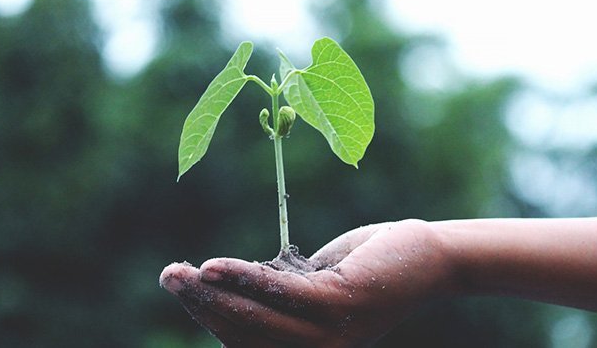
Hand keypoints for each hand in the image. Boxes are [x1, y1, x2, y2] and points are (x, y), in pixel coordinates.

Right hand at [160, 219, 455, 346]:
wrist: (428, 257)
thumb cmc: (370, 267)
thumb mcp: (317, 284)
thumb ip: (280, 294)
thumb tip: (232, 288)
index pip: (247, 341)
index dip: (210, 317)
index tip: (184, 288)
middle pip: (244, 333)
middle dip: (201, 305)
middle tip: (168, 276)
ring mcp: (330, 334)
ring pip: (256, 318)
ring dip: (212, 294)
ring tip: (179, 273)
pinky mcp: (339, 305)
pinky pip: (280, 294)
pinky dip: (244, 279)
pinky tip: (214, 266)